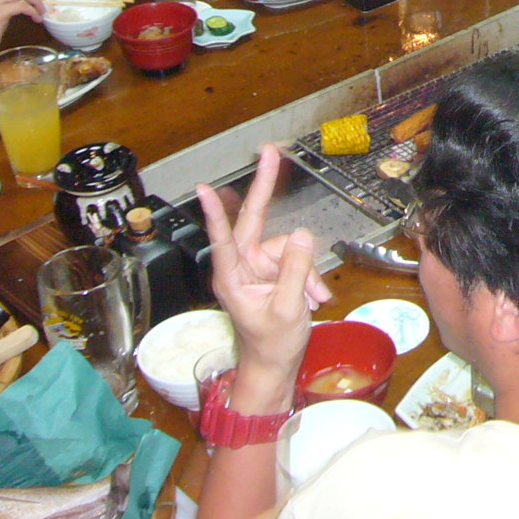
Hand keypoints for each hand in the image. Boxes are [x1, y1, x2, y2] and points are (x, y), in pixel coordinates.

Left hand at [195, 144, 332, 385]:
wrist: (274, 367)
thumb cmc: (271, 344)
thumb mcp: (287, 308)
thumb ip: (295, 270)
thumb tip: (304, 235)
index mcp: (232, 277)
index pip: (223, 238)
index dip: (216, 212)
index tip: (204, 188)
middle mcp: (242, 266)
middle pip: (254, 221)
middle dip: (265, 187)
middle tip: (271, 152)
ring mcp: (257, 268)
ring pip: (288, 247)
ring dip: (305, 271)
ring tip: (312, 299)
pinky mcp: (272, 273)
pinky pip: (296, 260)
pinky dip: (308, 277)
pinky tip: (314, 298)